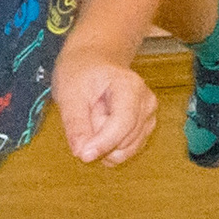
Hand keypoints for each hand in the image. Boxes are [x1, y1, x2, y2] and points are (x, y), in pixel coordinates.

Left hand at [51, 45, 157, 165]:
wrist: (94, 62)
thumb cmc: (81, 73)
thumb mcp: (69, 94)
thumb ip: (76, 124)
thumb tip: (83, 154)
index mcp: (131, 87)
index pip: (123, 123)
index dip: (104, 143)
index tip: (83, 156)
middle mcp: (147, 103)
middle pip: (124, 140)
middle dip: (99, 138)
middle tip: (86, 113)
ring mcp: (149, 116)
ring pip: (125, 151)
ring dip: (103, 143)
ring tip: (95, 117)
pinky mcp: (145, 128)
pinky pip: (125, 151)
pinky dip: (109, 146)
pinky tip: (102, 125)